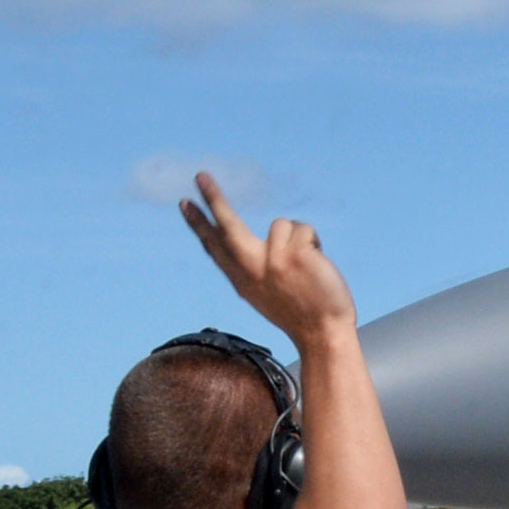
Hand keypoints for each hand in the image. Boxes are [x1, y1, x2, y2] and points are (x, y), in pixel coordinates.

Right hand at [178, 172, 357, 345]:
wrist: (323, 332)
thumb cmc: (302, 313)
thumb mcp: (266, 294)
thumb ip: (255, 269)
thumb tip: (262, 239)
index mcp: (241, 281)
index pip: (214, 247)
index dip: (199, 225)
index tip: (185, 204)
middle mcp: (250, 270)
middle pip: (227, 225)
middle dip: (214, 199)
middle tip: (201, 176)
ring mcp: (270, 261)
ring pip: (281, 224)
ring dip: (299, 239)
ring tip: (308, 267)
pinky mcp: (292, 254)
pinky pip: (303, 229)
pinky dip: (315, 242)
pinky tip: (318, 266)